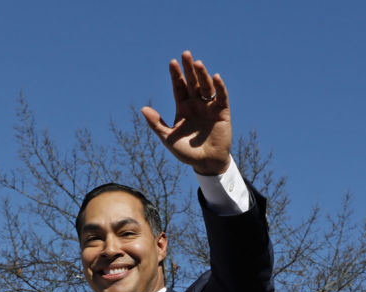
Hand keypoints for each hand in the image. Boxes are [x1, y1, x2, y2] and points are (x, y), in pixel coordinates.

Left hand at [140, 51, 231, 175]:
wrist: (206, 163)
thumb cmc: (186, 152)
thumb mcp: (168, 138)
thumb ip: (157, 124)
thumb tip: (143, 109)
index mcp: (183, 108)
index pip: (179, 87)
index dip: (176, 75)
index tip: (172, 62)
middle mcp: (196, 104)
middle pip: (192, 82)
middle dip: (188, 69)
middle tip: (185, 53)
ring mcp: (209, 107)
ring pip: (205, 86)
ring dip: (202, 75)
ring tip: (197, 63)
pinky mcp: (222, 112)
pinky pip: (221, 97)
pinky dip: (219, 87)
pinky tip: (215, 77)